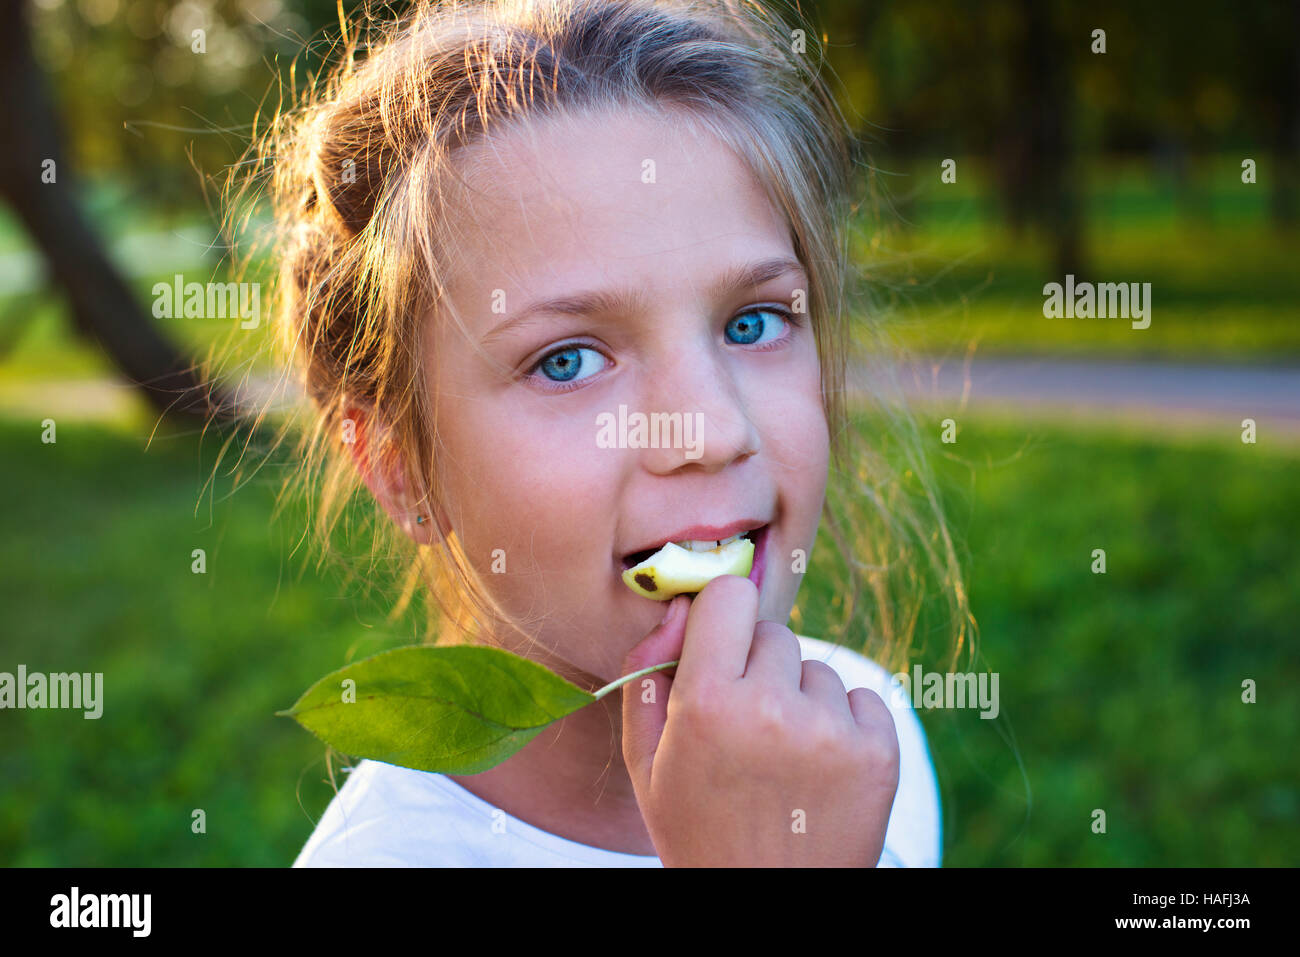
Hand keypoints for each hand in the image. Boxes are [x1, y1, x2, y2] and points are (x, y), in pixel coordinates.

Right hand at [620, 575, 899, 865]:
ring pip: (816, 669)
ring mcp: (832, 732)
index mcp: (708, 704)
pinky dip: (843, 723)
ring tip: (781, 758)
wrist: (767, 906)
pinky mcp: (878, 753)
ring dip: (800, 699)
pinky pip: (862, 698)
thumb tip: (679, 604)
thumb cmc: (698, 829)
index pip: (730, 595)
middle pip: (773, 633)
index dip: (721, 616)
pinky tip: (819, 768)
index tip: (719, 642)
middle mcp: (773, 709)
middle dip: (757, 667)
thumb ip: (647, 672)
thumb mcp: (647, 761)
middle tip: (744, 727)